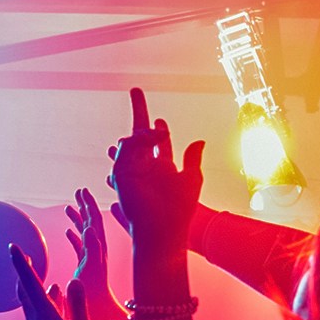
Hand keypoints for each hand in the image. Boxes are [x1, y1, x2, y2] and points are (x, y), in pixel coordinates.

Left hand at [12, 246, 93, 319]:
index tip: (12, 246)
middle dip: (26, 274)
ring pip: (33, 310)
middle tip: (26, 259)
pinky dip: (43, 316)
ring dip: (41, 297)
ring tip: (53, 289)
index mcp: (45, 315)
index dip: (21, 263)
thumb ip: (78, 304)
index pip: (30, 282)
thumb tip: (72, 280)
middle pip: (26, 293)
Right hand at [64, 187, 112, 300]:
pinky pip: (80, 247)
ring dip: (79, 219)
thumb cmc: (93, 293)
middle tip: (79, 191)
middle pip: (91, 222)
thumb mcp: (92, 269)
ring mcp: (92, 258)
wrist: (98, 311)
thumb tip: (89, 227)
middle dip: (86, 206)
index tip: (82, 190)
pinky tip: (68, 232)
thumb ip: (91, 248)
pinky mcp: (86, 267)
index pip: (94, 220)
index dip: (89, 205)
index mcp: (98, 248)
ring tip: (70, 207)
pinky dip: (74, 236)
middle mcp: (97, 250)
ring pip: (85, 233)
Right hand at [107, 89, 204, 248]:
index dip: (157, 128)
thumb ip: (192, 158)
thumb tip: (199, 141)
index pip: (157, 142)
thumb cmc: (180, 210)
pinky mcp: (121, 174)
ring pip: (131, 142)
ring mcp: (131, 170)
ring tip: (158, 130)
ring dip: (143, 133)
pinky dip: (136, 142)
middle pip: (139, 134)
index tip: (158, 116)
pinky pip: (125, 151)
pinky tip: (148, 138)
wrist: (163, 229)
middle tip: (136, 89)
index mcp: (162, 168)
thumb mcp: (192, 178)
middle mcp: (144, 167)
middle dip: (138, 111)